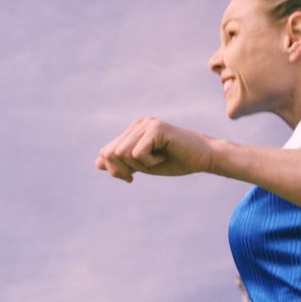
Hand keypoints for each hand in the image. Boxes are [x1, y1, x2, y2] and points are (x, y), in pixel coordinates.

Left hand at [95, 118, 214, 181]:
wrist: (203, 158)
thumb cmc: (175, 161)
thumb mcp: (143, 166)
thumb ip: (122, 163)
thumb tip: (97, 163)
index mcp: (132, 131)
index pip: (106, 152)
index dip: (115, 170)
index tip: (131, 177)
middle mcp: (137, 124)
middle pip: (110, 153)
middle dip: (125, 169)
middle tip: (145, 169)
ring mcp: (146, 124)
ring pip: (123, 153)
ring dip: (140, 165)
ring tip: (157, 159)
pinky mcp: (156, 128)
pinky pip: (138, 153)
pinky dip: (150, 162)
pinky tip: (164, 155)